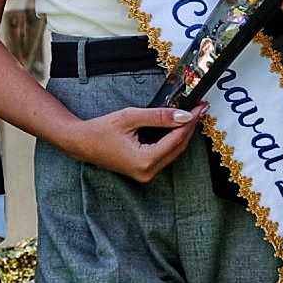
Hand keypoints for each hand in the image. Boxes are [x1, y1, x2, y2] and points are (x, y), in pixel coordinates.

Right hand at [76, 103, 207, 181]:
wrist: (82, 143)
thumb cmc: (101, 130)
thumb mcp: (131, 117)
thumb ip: (159, 116)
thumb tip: (184, 115)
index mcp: (144, 161)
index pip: (176, 139)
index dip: (190, 122)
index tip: (200, 108)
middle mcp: (147, 172)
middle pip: (178, 147)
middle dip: (189, 127)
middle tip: (199, 109)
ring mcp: (146, 174)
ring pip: (173, 152)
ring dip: (182, 134)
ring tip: (191, 115)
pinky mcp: (144, 171)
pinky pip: (165, 155)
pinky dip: (172, 141)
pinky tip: (176, 127)